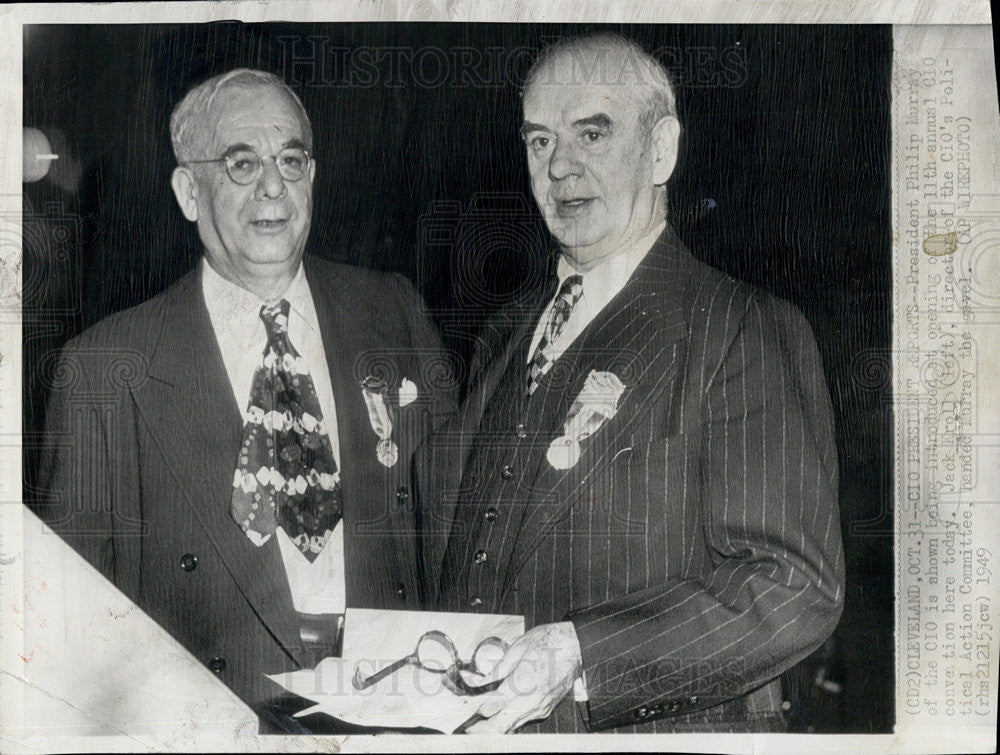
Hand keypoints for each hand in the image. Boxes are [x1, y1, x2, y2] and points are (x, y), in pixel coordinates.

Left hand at [466, 622, 581, 733]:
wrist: (576, 646)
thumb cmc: (549, 642)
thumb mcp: (518, 648)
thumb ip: (497, 670)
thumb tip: (480, 683)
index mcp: (521, 684)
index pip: (491, 706)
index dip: (475, 708)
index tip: (466, 707)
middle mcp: (530, 702)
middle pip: (499, 726)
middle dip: (482, 728)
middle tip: (469, 726)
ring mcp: (539, 708)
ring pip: (512, 727)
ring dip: (496, 725)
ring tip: (482, 720)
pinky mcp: (545, 710)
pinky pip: (523, 720)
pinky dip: (510, 720)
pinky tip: (503, 711)